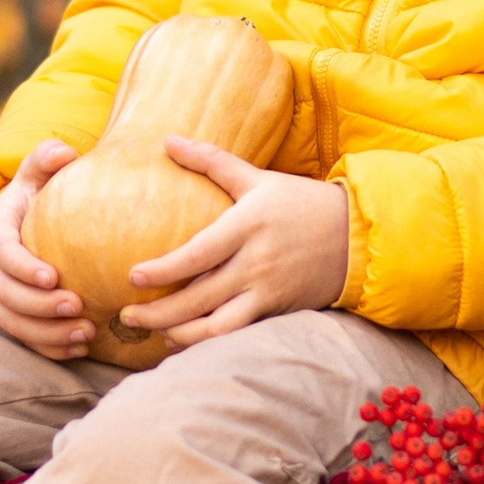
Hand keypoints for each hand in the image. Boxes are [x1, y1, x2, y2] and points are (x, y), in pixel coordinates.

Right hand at [0, 141, 96, 359]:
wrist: (19, 229)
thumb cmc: (35, 199)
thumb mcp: (37, 176)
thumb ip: (46, 159)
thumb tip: (63, 152)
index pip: (2, 252)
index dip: (23, 267)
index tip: (53, 276)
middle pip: (5, 294)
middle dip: (40, 305)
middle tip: (77, 306)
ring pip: (12, 322)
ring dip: (47, 332)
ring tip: (86, 331)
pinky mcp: (5, 316)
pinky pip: (23, 339)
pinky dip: (49, 348)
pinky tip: (80, 347)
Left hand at [121, 141, 350, 346]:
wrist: (356, 237)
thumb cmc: (301, 203)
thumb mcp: (258, 179)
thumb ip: (211, 161)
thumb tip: (167, 140)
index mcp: (247, 226)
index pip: (197, 254)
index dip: (163, 270)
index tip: (132, 277)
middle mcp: (256, 263)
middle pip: (199, 297)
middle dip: (158, 313)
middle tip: (127, 315)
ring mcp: (268, 292)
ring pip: (217, 327)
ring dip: (181, 335)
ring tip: (154, 333)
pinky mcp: (278, 311)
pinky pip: (238, 335)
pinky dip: (209, 342)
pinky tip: (186, 340)